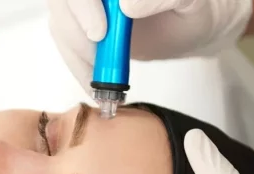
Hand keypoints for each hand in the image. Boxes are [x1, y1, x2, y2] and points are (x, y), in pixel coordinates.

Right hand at [48, 0, 252, 89]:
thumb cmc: (193, 8)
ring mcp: (85, 6)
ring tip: (103, 82)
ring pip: (60, 24)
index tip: (100, 33)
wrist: (190, 26)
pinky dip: (78, 67)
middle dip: (76, 34)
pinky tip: (95, 86)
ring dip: (77, 56)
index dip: (83, 6)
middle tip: (99, 63)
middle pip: (63, 4)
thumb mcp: (189, 0)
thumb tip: (127, 6)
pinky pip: (67, 44)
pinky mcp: (81, 26)